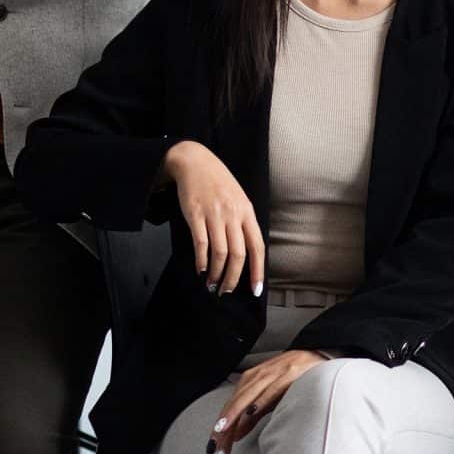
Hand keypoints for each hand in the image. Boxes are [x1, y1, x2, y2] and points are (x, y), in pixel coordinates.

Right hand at [163, 140, 264, 293]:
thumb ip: (243, 222)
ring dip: (217, 274)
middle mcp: (233, 215)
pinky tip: (201, 269)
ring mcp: (214, 214)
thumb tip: (247, 253)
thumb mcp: (239, 199)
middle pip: (238, 255)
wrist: (194, 161)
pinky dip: (202, 261)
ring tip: (212, 284)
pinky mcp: (195, 215)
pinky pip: (201, 244)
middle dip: (233, 278)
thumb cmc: (218, 182)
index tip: (255, 290)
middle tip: (226, 291)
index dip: (258, 271)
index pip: (257, 247)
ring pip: (220, 253)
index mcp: (247, 212)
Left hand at [209, 349, 327, 453]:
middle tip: (216, 446)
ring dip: (234, 415)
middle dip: (223, 426)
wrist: (318, 354)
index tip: (214, 448)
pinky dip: (261, 400)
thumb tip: (235, 435)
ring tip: (223, 431)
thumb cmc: (293, 378)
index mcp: (250, 382)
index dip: (220, 428)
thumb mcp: (270, 397)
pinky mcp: (289, 373)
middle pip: (234, 403)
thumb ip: (253, 416)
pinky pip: (271, 389)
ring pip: (247, 396)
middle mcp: (257, 376)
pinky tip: (251, 412)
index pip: (230, 407)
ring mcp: (273, 373)